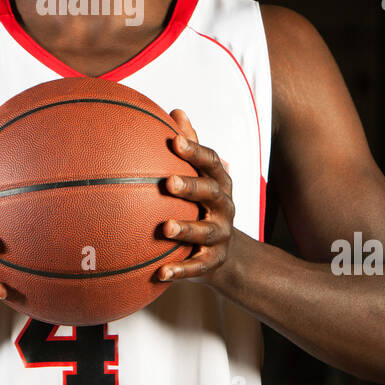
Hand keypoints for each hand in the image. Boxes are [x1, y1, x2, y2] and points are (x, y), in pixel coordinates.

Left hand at [158, 108, 236, 287]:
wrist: (224, 252)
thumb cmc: (202, 203)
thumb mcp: (201, 176)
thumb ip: (190, 146)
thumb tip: (176, 110)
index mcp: (219, 182)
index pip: (211, 162)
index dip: (195, 151)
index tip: (176, 140)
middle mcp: (224, 206)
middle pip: (211, 193)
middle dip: (191, 187)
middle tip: (168, 182)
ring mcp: (221, 235)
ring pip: (206, 231)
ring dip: (186, 230)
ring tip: (164, 227)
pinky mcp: (214, 261)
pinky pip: (198, 267)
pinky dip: (180, 271)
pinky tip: (160, 274)